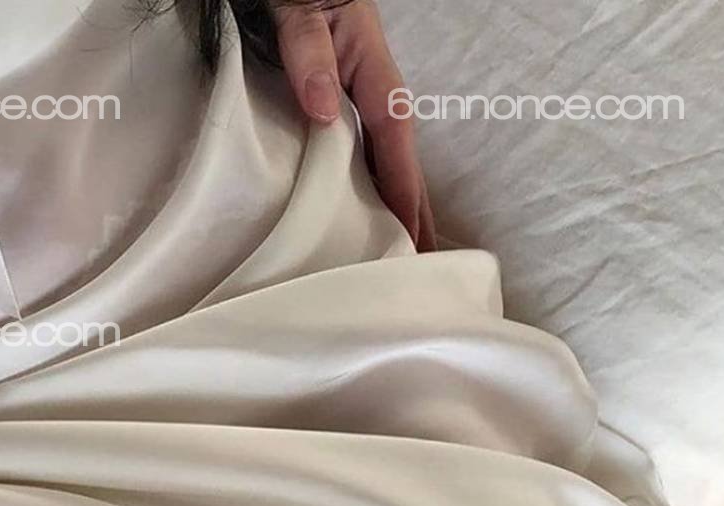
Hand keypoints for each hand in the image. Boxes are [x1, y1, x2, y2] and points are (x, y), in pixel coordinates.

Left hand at [272, 0, 435, 249]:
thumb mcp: (300, 11)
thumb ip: (308, 54)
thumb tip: (323, 111)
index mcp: (371, 70)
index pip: (394, 141)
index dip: (403, 190)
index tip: (409, 235)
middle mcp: (375, 89)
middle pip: (402, 159)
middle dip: (415, 210)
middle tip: (423, 262)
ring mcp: (362, 97)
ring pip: (387, 161)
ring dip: (398, 205)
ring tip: (403, 250)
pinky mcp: (343, 101)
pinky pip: (365, 154)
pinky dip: (373, 188)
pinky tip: (369, 215)